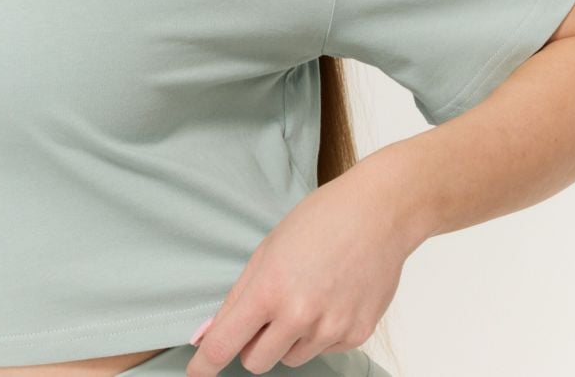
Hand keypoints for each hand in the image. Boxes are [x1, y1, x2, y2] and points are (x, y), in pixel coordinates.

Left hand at [185, 155, 424, 376]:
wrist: (377, 214)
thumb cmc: (320, 221)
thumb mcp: (267, 250)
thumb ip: (237, 296)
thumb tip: (206, 334)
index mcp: (269, 289)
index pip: (225, 344)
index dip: (205, 363)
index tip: (197, 371)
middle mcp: (299, 316)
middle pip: (256, 362)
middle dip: (253, 343)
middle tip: (265, 312)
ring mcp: (330, 329)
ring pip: (291, 358)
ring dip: (288, 338)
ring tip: (306, 294)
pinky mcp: (356, 334)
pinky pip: (323, 349)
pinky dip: (320, 332)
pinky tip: (331, 296)